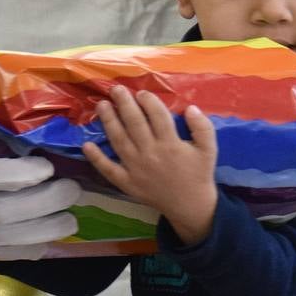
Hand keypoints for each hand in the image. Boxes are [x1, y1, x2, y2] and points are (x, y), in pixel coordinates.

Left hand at [82, 87, 218, 244]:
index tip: (141, 93)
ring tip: (102, 105)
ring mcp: (136, 169)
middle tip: (116, 90)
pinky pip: (109, 169)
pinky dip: (96, 158)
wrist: (190, 206)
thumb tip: (190, 107)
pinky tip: (86, 145)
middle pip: (135, 124)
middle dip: (124, 104)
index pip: (158, 116)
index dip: (149, 102)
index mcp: (171, 145)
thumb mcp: (209, 149)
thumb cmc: (198, 174)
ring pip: (119, 141)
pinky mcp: (127, 182)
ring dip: (109, 122)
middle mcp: (151, 154)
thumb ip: (202, 127)